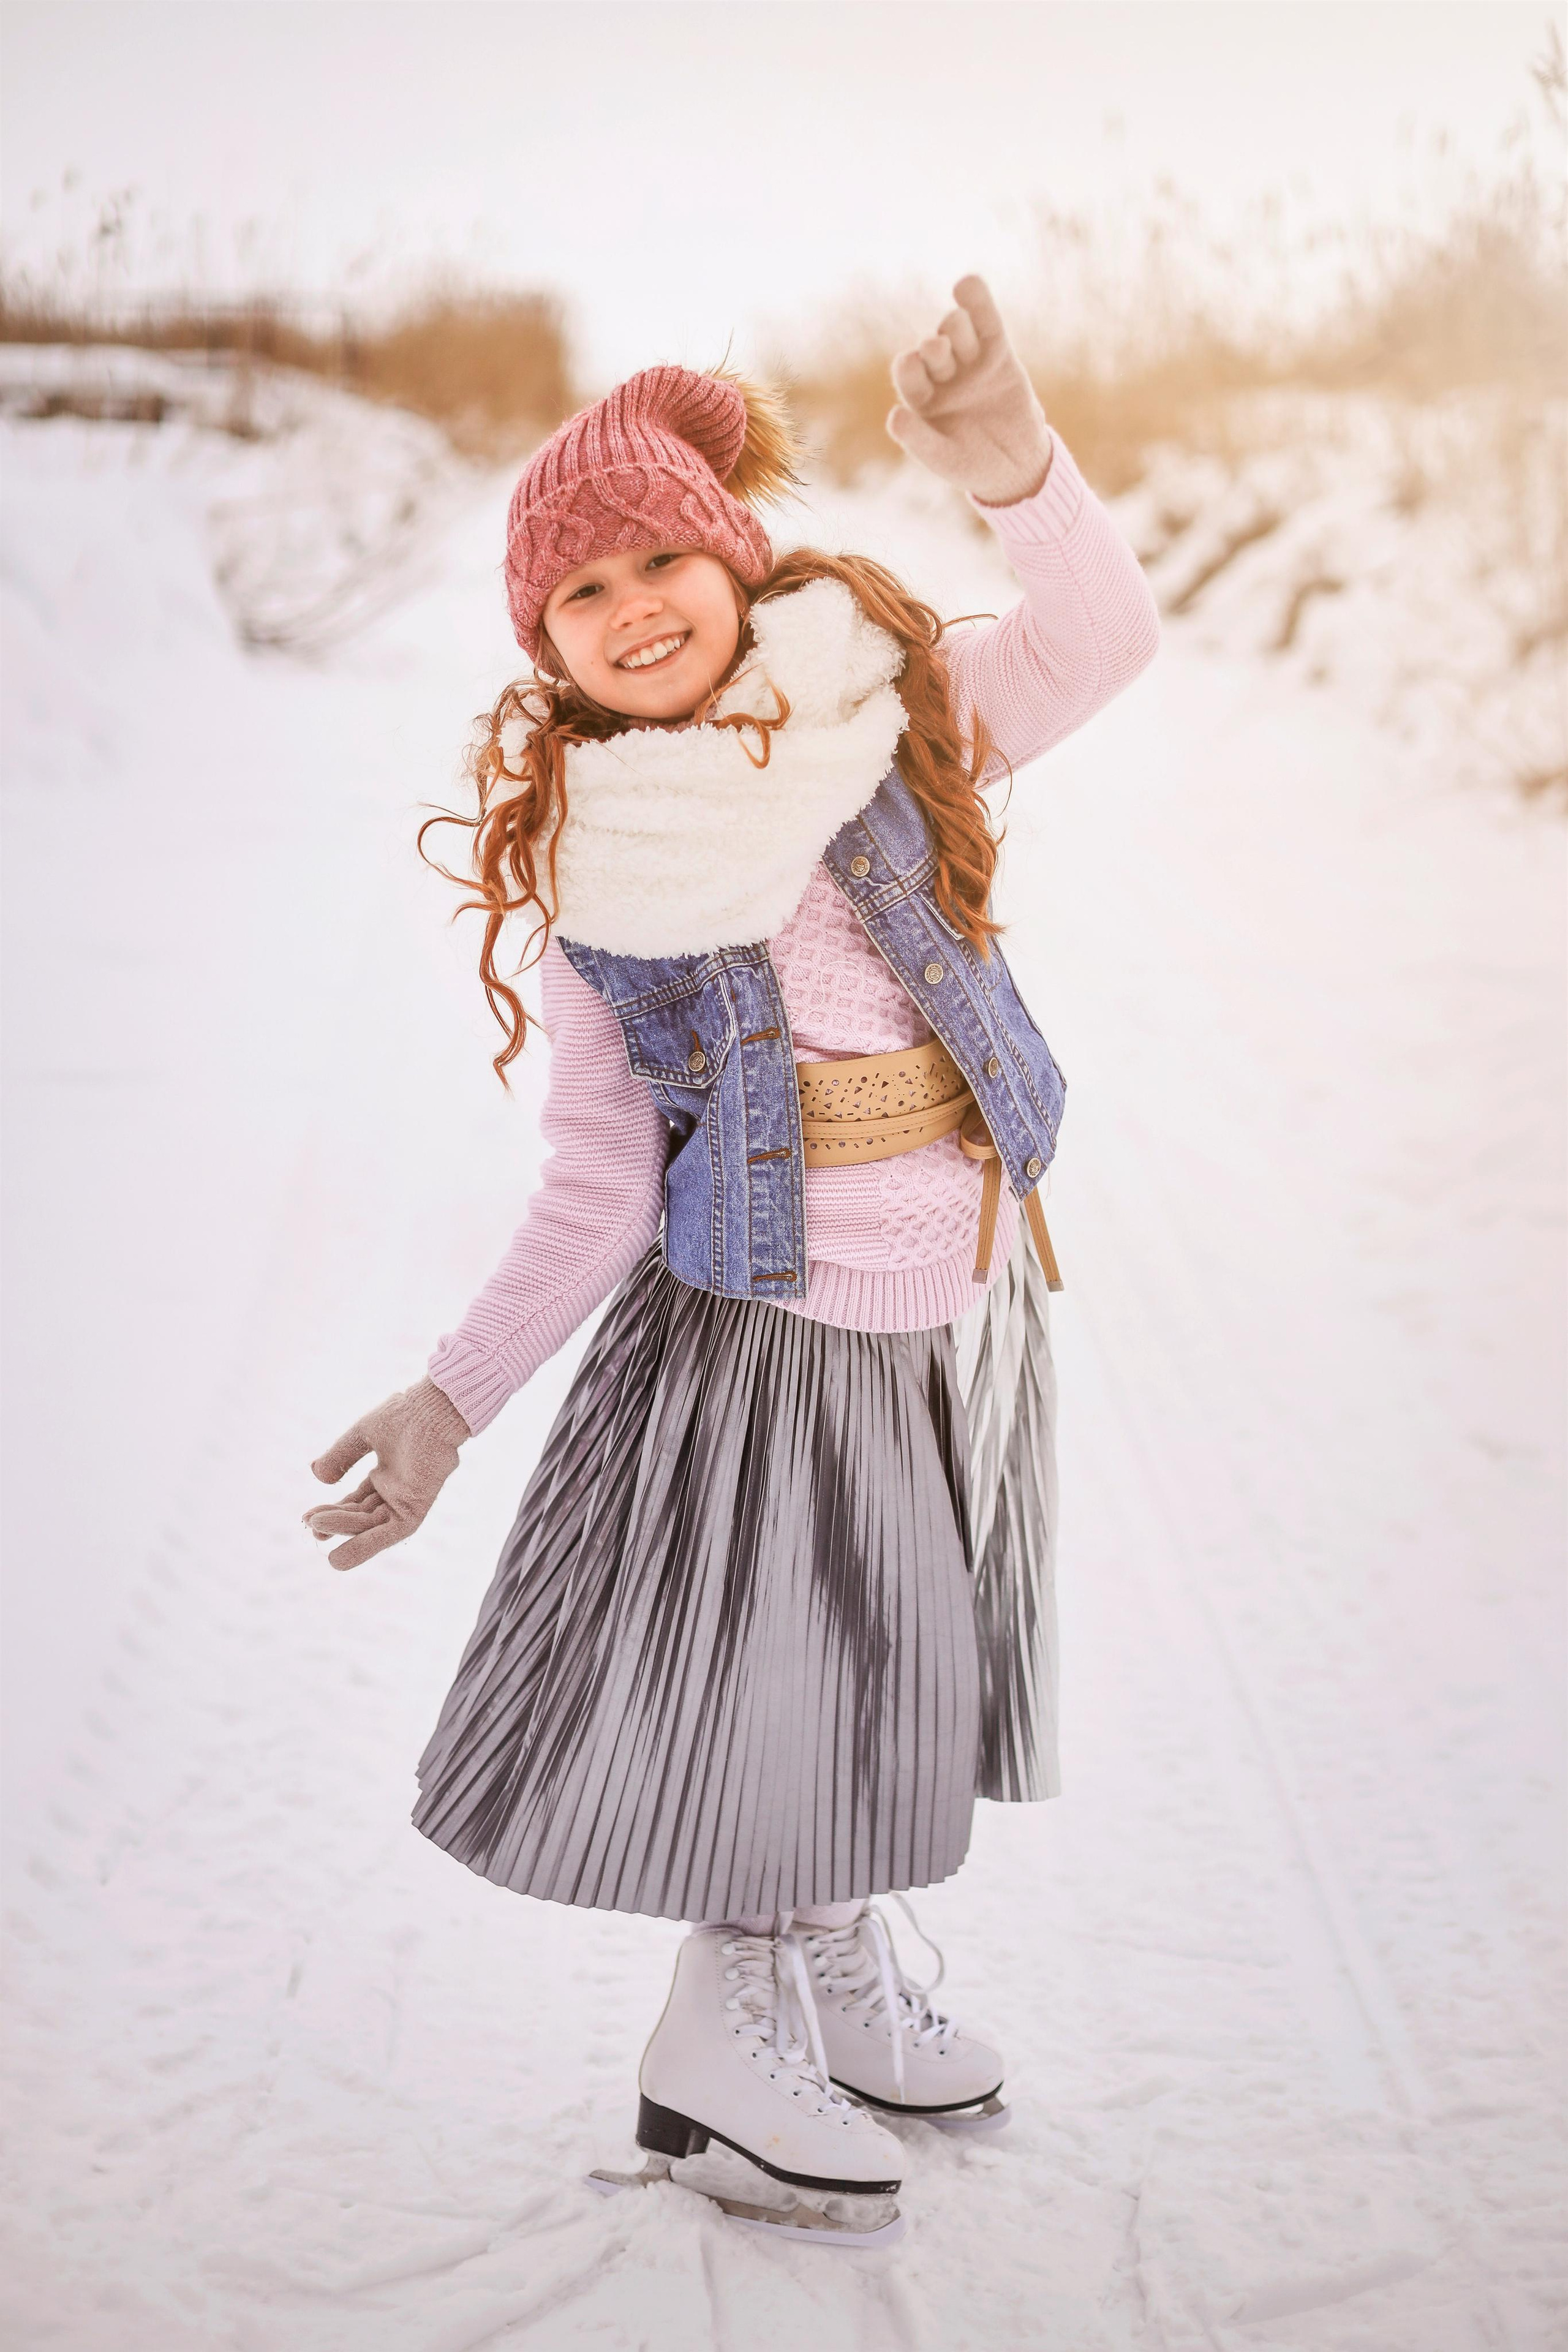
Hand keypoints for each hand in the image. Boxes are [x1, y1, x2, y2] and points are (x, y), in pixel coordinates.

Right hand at [304, 1377, 469, 1570]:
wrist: (430, 1409)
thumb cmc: (405, 1414)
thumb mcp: (363, 1435)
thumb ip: (341, 1455)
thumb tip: (316, 1475)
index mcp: (386, 1474)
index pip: (356, 1500)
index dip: (333, 1511)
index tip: (308, 1518)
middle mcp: (396, 1490)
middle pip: (362, 1515)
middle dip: (337, 1524)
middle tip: (312, 1530)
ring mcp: (406, 1499)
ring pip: (373, 1525)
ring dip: (348, 1533)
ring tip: (320, 1542)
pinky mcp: (417, 1506)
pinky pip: (391, 1532)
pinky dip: (368, 1545)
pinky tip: (341, 1557)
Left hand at [887, 275, 1051, 505]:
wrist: (1018, 467)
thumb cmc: (974, 466)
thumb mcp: (944, 459)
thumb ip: (918, 440)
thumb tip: (893, 416)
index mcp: (922, 399)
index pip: (907, 371)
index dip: (908, 364)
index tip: (914, 365)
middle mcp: (943, 376)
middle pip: (932, 347)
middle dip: (934, 346)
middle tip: (939, 350)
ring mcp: (971, 362)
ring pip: (956, 329)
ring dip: (954, 327)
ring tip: (963, 344)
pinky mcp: (999, 353)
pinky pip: (987, 322)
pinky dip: (978, 302)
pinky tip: (967, 284)